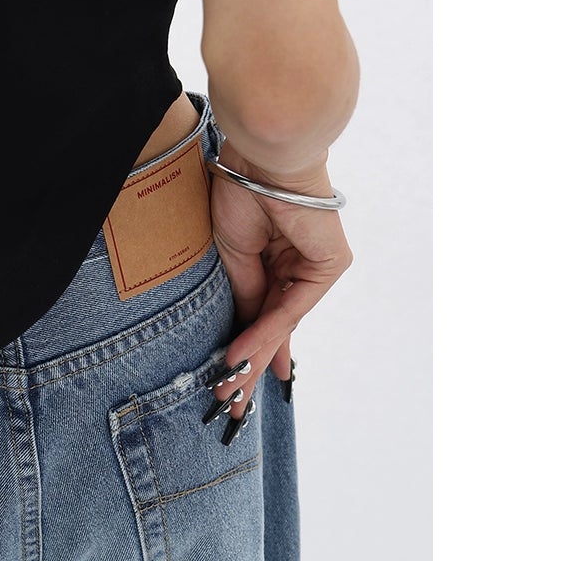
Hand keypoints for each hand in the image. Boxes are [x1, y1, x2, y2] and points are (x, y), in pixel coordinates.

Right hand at [205, 149, 352, 427]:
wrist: (261, 158)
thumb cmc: (241, 190)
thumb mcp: (232, 252)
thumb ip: (244, 295)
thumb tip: (246, 337)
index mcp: (275, 252)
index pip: (262, 307)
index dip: (249, 343)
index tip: (235, 378)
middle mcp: (299, 262)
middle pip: (274, 322)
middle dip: (251, 362)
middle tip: (231, 402)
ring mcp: (316, 265)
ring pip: (283, 322)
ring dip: (255, 358)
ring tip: (232, 392)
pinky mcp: (329, 265)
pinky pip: (292, 308)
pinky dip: (267, 334)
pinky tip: (243, 358)